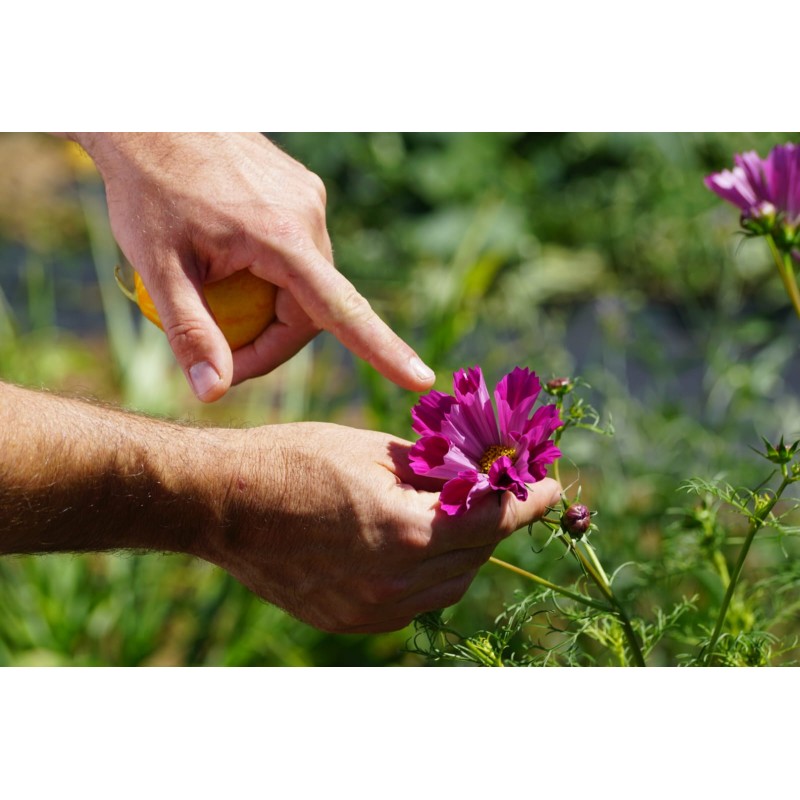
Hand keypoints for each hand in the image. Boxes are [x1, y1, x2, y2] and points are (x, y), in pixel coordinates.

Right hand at [1, 381, 557, 633]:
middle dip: (498, 521)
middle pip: (478, 553)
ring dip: (466, 550)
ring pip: (451, 584)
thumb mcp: (373, 449)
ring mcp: (375, 608)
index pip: (496, 517)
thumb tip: (478, 469)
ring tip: (459, 516)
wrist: (226, 504)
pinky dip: (430, 573)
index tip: (553, 486)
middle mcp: (398, 579)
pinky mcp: (354, 620)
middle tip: (504, 492)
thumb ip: (435, 467)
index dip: (531, 499)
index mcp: (409, 529)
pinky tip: (418, 544)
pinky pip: (414, 600)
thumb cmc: (294, 460)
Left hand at [73, 132, 435, 400]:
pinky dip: (270, 271)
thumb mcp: (159, 268)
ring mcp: (307, 196)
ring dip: (273, 305)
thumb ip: (191, 334)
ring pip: (305, 279)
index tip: (421, 380)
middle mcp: (309, 214)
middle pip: (314, 306)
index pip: (344, 310)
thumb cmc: (147, 188)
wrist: (147, 113)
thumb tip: (213, 395)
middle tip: (222, 356)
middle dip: (275, 340)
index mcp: (284, 238)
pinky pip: (296, 248)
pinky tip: (226, 256)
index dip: (385, 351)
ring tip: (216, 295)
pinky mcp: (299, 187)